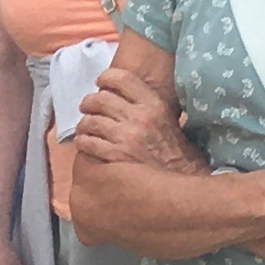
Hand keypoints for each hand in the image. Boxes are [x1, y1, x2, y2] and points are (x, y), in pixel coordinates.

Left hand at [73, 64, 199, 173]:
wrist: (181, 186)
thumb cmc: (177, 155)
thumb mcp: (171, 122)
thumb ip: (150, 107)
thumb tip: (127, 97)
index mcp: (154, 105)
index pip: (121, 78)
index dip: (106, 78)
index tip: (100, 83)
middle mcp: (140, 117)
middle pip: (100, 99)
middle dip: (88, 103)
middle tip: (86, 108)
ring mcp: (126, 137)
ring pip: (90, 121)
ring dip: (84, 125)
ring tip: (85, 129)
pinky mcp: (115, 156)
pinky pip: (88, 143)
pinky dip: (83, 142)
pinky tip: (85, 145)